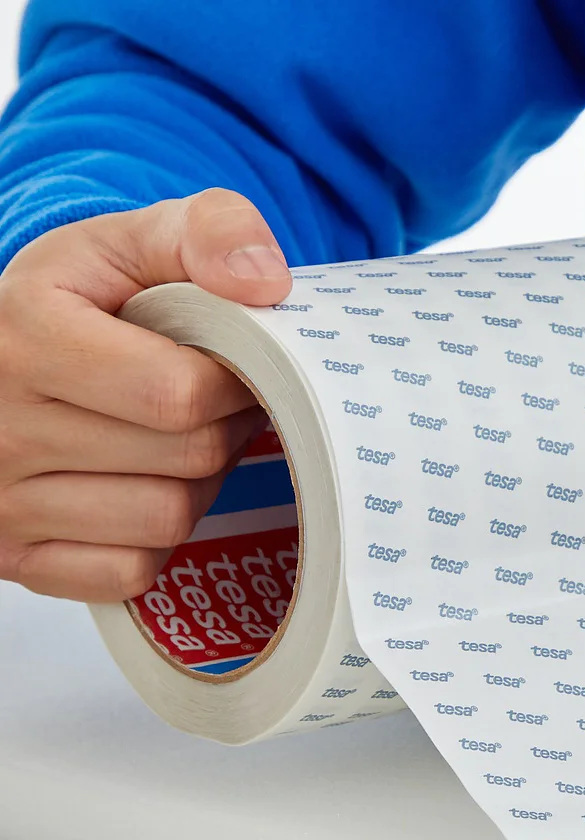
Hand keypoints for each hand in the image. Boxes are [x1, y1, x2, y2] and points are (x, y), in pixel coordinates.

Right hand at [0, 188, 291, 600]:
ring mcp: (0, 500)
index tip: (227, 366)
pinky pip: (130, 571)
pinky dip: (152, 539)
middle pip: (187, 459)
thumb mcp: (131, 241)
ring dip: (193, 485)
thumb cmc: (77, 301)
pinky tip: (135, 488)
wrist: (3, 356)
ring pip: (166, 521)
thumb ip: (209, 231)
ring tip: (171, 443)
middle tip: (209, 406)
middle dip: (220, 430)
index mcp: (25, 335)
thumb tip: (265, 282)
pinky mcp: (14, 557)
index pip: (181, 394)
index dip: (232, 383)